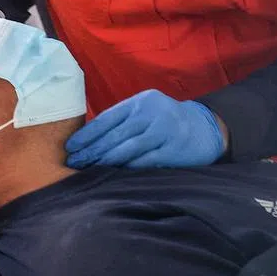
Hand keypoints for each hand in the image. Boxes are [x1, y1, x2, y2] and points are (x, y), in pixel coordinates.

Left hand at [65, 90, 225, 167]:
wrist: (205, 128)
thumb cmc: (166, 122)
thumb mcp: (146, 111)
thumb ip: (123, 121)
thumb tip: (89, 140)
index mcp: (140, 102)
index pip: (107, 118)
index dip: (87, 134)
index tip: (71, 146)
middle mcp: (151, 113)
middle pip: (114, 134)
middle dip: (91, 149)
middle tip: (74, 162)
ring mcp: (163, 130)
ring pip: (128, 147)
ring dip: (105, 159)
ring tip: (89, 168)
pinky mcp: (173, 149)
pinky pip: (145, 160)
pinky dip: (128, 167)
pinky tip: (114, 173)